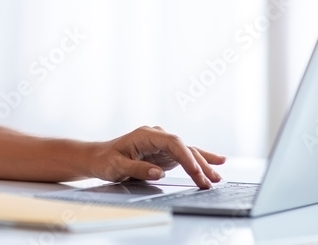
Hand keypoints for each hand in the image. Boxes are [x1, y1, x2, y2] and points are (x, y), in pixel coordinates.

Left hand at [90, 126, 225, 188]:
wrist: (99, 158)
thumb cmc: (106, 160)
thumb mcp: (118, 166)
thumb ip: (138, 168)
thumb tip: (160, 172)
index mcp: (146, 135)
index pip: (173, 143)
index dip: (186, 157)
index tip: (196, 172)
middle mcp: (157, 136)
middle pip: (184, 147)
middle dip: (199, 164)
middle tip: (210, 181)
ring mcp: (162, 144)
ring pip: (188, 152)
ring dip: (203, 164)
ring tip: (218, 177)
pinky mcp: (164, 154)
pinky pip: (186, 156)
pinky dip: (200, 160)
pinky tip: (216, 162)